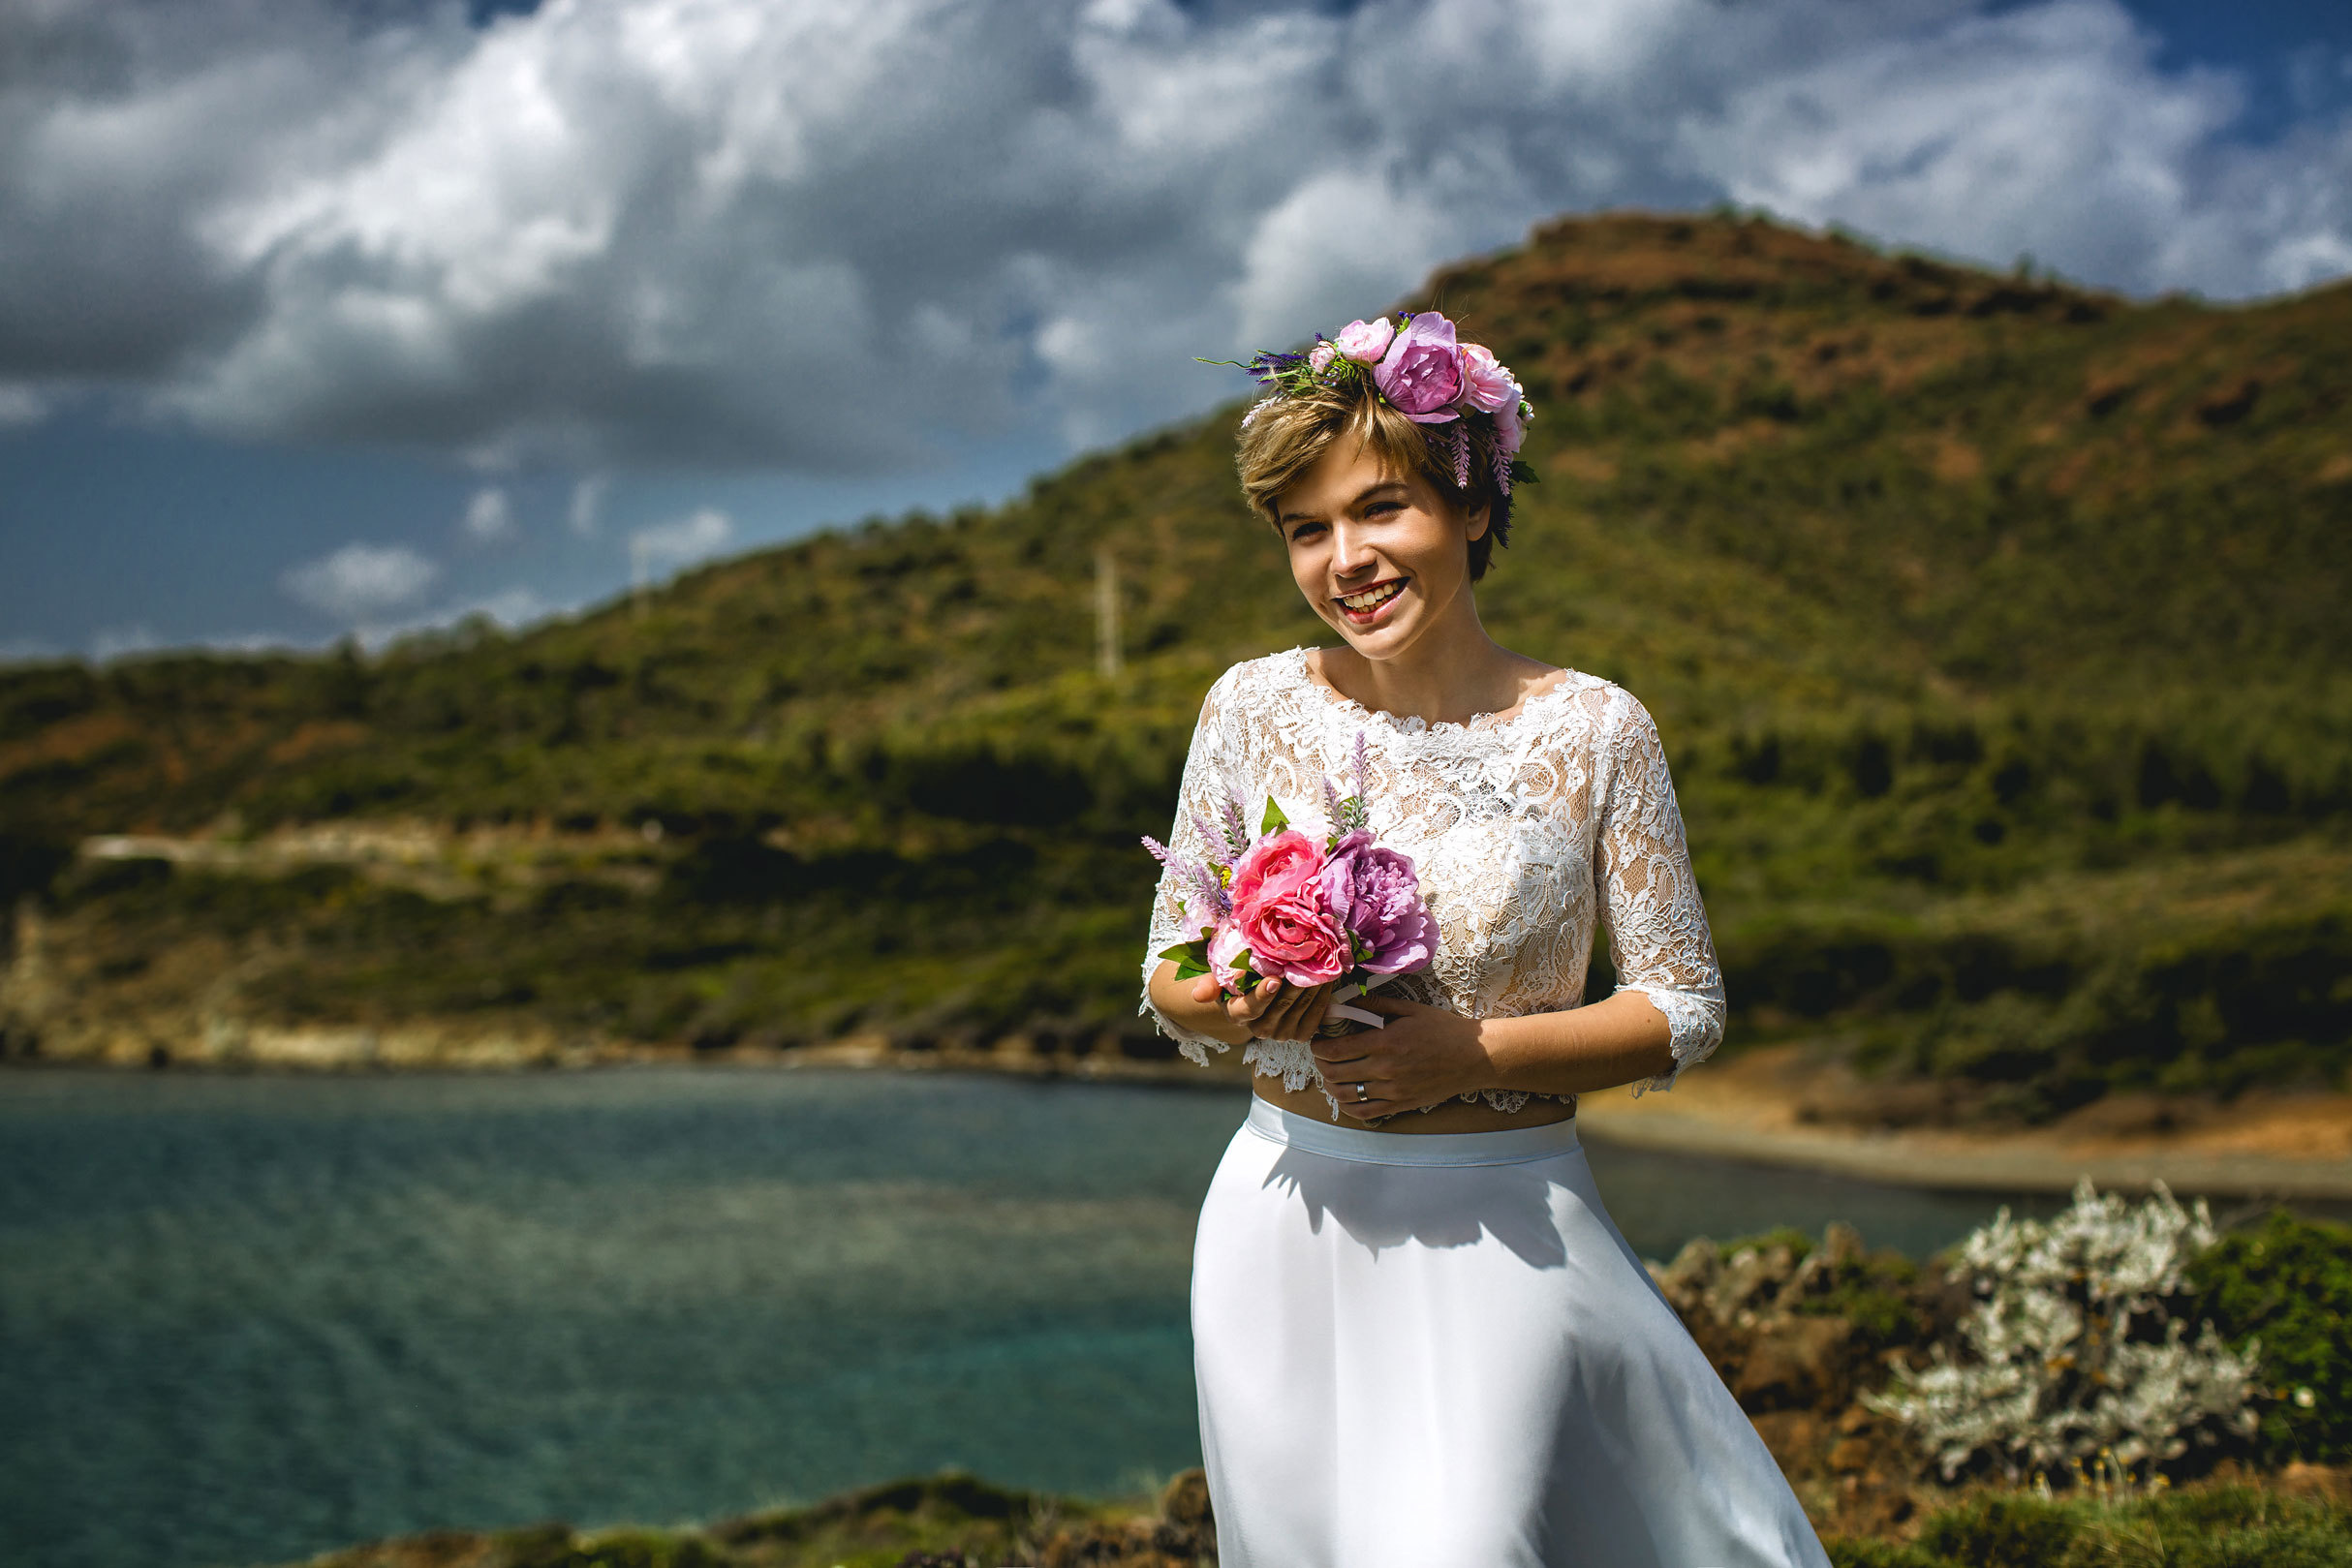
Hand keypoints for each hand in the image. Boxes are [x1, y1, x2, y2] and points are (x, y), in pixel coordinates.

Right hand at [1189, 973, 1335, 1043]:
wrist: (1256, 996)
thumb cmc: (1237, 979)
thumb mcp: (1220, 977)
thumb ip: (1210, 983)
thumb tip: (1198, 995)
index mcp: (1237, 1014)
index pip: (1251, 1008)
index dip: (1263, 995)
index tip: (1275, 979)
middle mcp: (1259, 1029)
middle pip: (1283, 1004)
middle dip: (1297, 979)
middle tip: (1311, 957)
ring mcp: (1282, 1034)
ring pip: (1302, 1006)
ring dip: (1314, 983)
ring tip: (1323, 961)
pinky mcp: (1301, 1035)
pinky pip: (1316, 1014)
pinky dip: (1323, 995)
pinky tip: (1328, 976)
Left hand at [1309, 991, 1490, 1121]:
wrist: (1474, 1057)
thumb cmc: (1442, 1029)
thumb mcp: (1409, 1009)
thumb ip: (1375, 1004)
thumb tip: (1345, 1000)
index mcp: (1385, 1042)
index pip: (1336, 1050)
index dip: (1318, 1046)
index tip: (1316, 1040)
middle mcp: (1385, 1069)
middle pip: (1335, 1073)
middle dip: (1321, 1064)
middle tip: (1322, 1056)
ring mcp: (1393, 1091)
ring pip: (1346, 1095)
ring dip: (1331, 1086)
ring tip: (1331, 1075)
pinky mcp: (1401, 1105)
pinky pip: (1365, 1113)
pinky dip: (1349, 1107)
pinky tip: (1347, 1096)